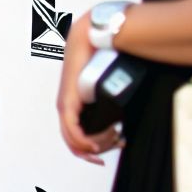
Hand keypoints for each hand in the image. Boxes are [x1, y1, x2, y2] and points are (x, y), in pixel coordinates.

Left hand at [56, 11, 122, 163]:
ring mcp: (64, 107)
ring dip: (99, 145)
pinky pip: (72, 131)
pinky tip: (96, 145)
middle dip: (102, 150)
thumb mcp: (107, 88)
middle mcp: (66, 110)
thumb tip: (127, 117)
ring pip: (76, 141)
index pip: (79, 139)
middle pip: (78, 145)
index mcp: (75, 107)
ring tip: (116, 136)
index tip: (116, 146)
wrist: (90, 41)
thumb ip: (112, 104)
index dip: (97, 150)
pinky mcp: (67, 103)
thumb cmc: (99, 61)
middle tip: (119, 142)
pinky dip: (85, 142)